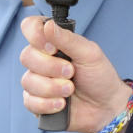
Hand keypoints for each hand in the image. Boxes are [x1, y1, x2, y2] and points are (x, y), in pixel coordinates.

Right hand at [20, 17, 132, 132]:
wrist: (105, 107)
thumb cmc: (99, 76)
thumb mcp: (89, 53)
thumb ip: (67, 39)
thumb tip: (48, 25)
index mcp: (54, 42)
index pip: (31, 27)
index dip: (36, 35)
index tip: (53, 48)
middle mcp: (42, 59)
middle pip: (27, 56)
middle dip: (51, 67)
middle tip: (71, 72)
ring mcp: (38, 81)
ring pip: (28, 81)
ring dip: (51, 87)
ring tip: (70, 90)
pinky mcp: (36, 102)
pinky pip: (29, 101)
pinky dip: (47, 103)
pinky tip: (61, 104)